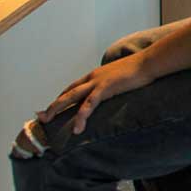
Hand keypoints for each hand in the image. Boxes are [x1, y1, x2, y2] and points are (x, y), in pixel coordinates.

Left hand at [39, 53, 157, 136]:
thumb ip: (113, 83)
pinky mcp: (105, 88)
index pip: (73, 87)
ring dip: (57, 108)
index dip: (62, 97)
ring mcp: (97, 82)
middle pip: (67, 92)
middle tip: (41, 116)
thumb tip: (114, 90)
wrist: (149, 62)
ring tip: (47, 120)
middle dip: (53, 104)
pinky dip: (81, 116)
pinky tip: (78, 128)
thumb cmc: (141, 69)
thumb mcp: (122, 76)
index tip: (53, 107)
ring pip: (71, 96)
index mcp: (96, 75)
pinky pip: (89, 104)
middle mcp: (92, 77)